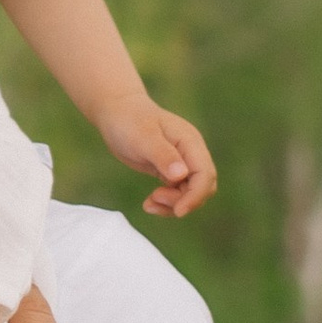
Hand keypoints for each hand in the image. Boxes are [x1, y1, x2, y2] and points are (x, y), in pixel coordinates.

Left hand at [99, 97, 216, 219]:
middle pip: (202, 186)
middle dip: (184, 201)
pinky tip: (148, 203)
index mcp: (190, 142)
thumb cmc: (129, 120)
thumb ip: (163, 155)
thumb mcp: (143, 138)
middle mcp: (190, 153)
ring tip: (149, 204)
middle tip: (155, 199)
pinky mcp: (170, 170)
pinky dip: (166, 202)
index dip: (196, 196)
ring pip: (190, 192)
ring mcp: (182, 162)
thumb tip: (182, 175)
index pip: (205, 174)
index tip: (178, 211)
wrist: (116, 111)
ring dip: (172, 204)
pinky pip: (177, 192)